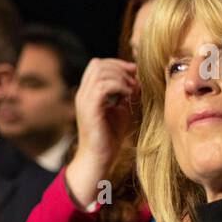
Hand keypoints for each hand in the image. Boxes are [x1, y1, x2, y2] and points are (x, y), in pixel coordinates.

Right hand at [65, 58, 138, 206]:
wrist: (99, 158)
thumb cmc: (109, 137)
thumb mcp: (121, 110)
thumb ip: (126, 95)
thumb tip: (138, 80)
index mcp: (88, 93)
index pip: (97, 64)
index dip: (116, 63)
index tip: (133, 72)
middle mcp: (83, 94)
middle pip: (98, 64)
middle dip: (120, 67)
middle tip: (134, 80)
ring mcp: (84, 100)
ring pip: (100, 72)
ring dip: (120, 77)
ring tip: (131, 89)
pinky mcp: (90, 109)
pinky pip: (103, 86)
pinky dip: (119, 87)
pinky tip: (128, 96)